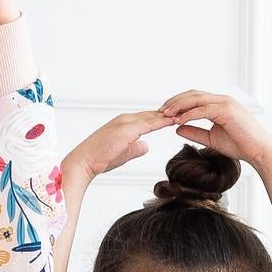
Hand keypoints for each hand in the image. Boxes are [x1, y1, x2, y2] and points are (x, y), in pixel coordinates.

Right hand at [65, 108, 179, 183]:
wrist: (84, 162)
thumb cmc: (100, 159)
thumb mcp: (123, 153)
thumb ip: (135, 148)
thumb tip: (146, 146)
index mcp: (124, 124)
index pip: (148, 118)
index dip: (163, 118)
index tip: (178, 116)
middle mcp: (126, 119)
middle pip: (153, 114)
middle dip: (170, 112)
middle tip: (187, 109)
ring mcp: (126, 122)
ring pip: (152, 116)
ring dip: (169, 114)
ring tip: (185, 112)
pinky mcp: (126, 129)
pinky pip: (148, 123)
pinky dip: (162, 121)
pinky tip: (174, 121)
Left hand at [159, 90, 271, 169]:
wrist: (259, 151)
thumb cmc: (240, 145)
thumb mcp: (211, 138)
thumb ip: (194, 131)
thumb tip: (177, 128)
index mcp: (218, 104)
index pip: (194, 98)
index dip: (177, 103)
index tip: (164, 112)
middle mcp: (222, 100)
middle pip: (193, 95)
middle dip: (174, 102)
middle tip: (160, 111)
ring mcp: (225, 103)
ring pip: (197, 99)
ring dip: (179, 106)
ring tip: (166, 114)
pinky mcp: (227, 111)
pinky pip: (204, 110)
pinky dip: (189, 114)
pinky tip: (178, 121)